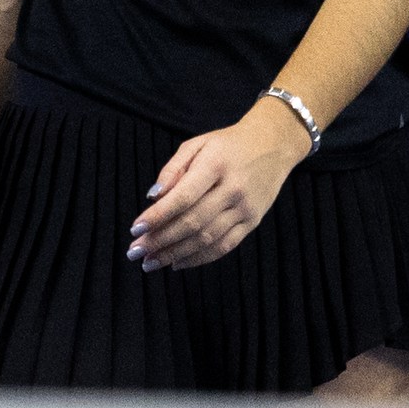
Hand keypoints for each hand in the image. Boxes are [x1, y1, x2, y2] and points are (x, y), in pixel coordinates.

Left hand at [128, 96, 310, 272]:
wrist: (273, 145)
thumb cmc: (228, 145)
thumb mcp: (197, 144)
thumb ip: (173, 169)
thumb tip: (153, 197)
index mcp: (216, 165)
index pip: (183, 197)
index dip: (158, 216)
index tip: (135, 229)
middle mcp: (233, 189)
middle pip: (192, 222)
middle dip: (160, 240)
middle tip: (135, 252)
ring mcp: (245, 208)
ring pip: (207, 239)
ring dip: (175, 254)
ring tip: (150, 262)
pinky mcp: (252, 222)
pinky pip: (224, 246)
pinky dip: (199, 259)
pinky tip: (177, 263)